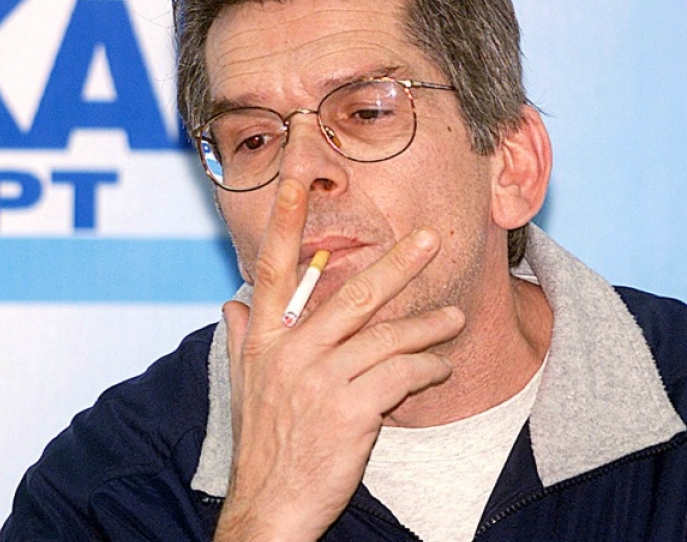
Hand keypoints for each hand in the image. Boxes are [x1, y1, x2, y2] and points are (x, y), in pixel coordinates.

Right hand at [213, 179, 463, 541]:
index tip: (296, 178)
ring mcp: (319, 381)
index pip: (272, 268)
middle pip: (350, 294)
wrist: (271, 508)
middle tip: (430, 239)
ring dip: (427, 326)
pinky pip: (400, 374)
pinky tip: (441, 368)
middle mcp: (288, 353)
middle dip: (397, 264)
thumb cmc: (263, 446)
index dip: (285, 220)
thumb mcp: (243, 389)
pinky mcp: (350, 411)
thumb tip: (232, 304)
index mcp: (262, 340)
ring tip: (454, 319)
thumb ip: (241, 341)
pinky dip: (426, 367)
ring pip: (385, 336)